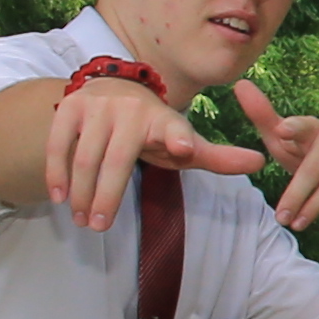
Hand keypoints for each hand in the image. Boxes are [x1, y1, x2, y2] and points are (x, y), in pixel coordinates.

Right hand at [45, 71, 266, 228]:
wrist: (116, 92)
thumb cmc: (155, 130)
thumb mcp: (185, 143)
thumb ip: (217, 157)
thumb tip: (261, 163)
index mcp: (165, 120)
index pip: (174, 129)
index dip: (179, 138)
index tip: (185, 149)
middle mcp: (131, 109)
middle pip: (118, 159)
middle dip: (108, 195)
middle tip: (100, 227)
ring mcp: (99, 107)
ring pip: (87, 155)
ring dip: (82, 190)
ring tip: (82, 219)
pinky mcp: (71, 107)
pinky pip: (59, 142)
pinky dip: (57, 170)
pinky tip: (59, 197)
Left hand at [244, 83, 318, 229]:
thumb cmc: (301, 155)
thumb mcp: (278, 141)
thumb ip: (261, 115)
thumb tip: (240, 83)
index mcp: (310, 127)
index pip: (301, 125)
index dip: (293, 128)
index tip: (281, 132)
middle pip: (313, 166)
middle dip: (296, 194)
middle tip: (279, 218)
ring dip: (314, 205)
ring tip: (296, 224)